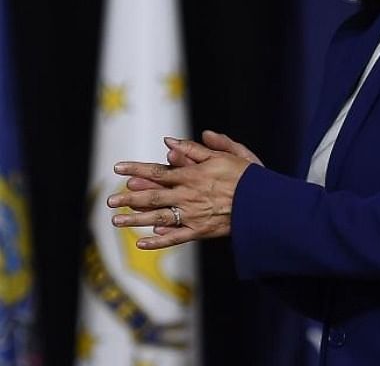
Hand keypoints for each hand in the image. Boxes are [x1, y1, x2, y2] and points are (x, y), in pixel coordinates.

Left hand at [129, 131, 264, 236]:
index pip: (157, 171)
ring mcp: (192, 215)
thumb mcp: (225, 154)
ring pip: (157, 217)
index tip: (117, 168)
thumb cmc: (247, 175)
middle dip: (128, 198)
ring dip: (135, 220)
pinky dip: (158, 241)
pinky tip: (142, 242)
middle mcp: (187, 195)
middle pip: (152, 196)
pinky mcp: (200, 231)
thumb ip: (195, 149)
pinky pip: (175, 238)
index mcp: (192, 175)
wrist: (263, 202)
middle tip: (110, 200)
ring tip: (116, 221)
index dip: (136, 169)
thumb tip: (169, 142)